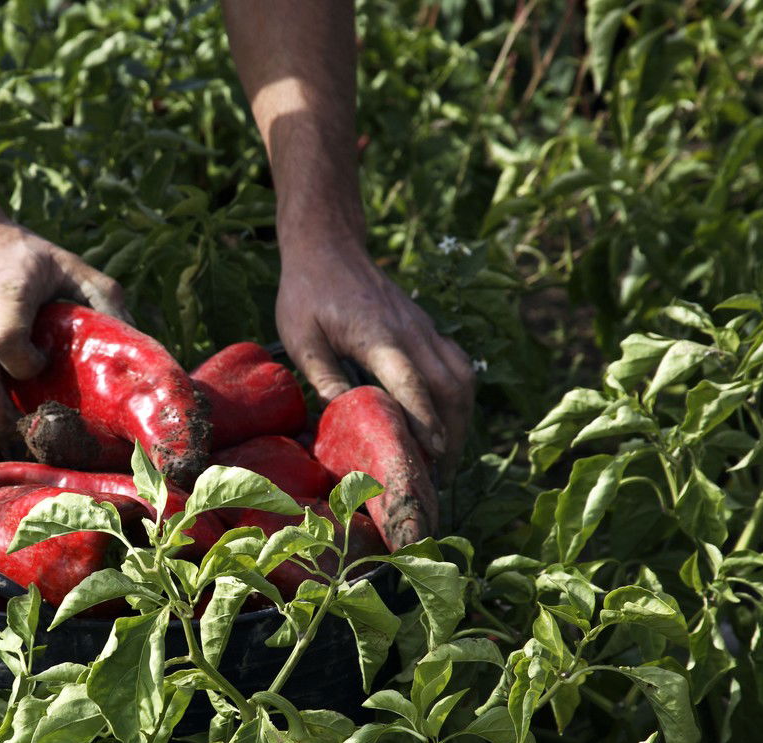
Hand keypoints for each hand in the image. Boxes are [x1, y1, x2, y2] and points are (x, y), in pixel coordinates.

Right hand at [0, 209, 124, 439]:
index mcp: (7, 292)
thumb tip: (136, 342)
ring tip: (3, 429)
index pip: (7, 343)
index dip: (27, 369)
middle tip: (24, 431)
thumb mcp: (67, 263)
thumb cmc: (21, 254)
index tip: (42, 369)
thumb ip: (102, 297)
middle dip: (1, 420)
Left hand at [276, 241, 474, 474]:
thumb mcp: (301, 338)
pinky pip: (457, 365)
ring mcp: (424, 328)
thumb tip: (343, 416)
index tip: (436, 454)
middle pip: (450, 385)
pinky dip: (459, 397)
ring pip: (462, 376)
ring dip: (462, 417)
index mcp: (378, 335)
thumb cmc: (308, 293)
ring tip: (448, 456)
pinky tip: (447, 421)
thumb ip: (323, 376)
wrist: (330, 247)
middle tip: (442, 474)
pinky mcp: (427, 328)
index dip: (426, 419)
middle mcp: (411, 331)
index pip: (412, 381)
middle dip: (453, 432)